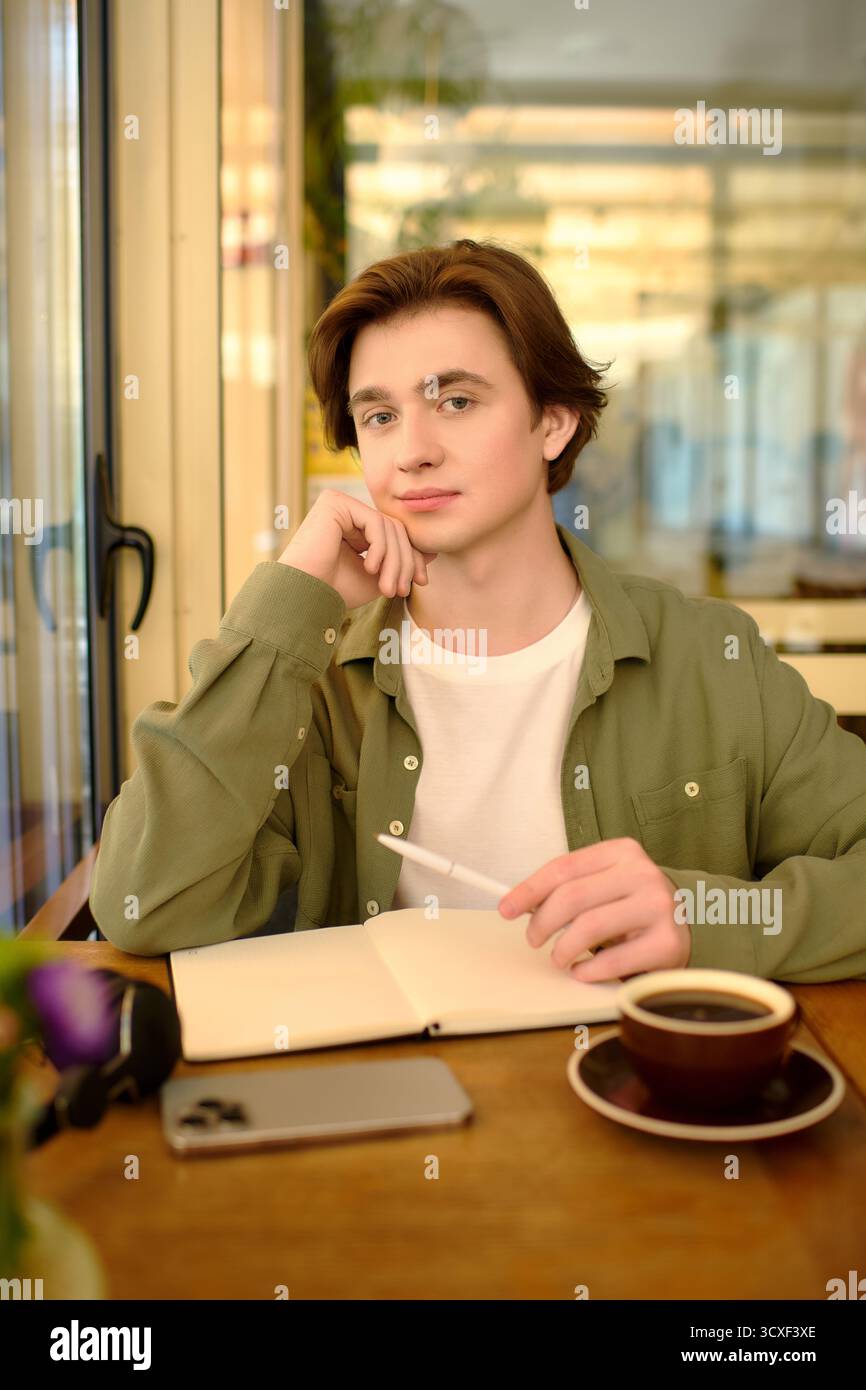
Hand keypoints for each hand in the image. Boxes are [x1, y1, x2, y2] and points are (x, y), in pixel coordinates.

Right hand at [277, 489, 437, 609]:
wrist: (305, 595)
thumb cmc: (335, 589)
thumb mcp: (378, 577)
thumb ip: (401, 563)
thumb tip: (433, 552)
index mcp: (355, 527)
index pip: (395, 535)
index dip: (411, 558)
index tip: (420, 583)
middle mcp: (347, 511)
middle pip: (395, 529)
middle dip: (404, 562)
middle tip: (402, 590)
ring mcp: (340, 504)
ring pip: (388, 527)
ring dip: (394, 561)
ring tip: (387, 587)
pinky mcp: (335, 502)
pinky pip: (374, 521)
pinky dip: (380, 548)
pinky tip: (370, 567)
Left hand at [497, 837, 690, 982]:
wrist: (689, 926)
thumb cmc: (632, 906)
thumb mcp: (604, 885)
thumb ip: (569, 888)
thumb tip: (520, 904)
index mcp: (623, 851)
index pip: (563, 867)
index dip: (528, 890)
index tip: (505, 909)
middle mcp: (643, 873)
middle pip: (572, 896)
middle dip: (542, 923)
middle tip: (533, 939)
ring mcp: (659, 907)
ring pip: (588, 928)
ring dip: (563, 949)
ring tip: (560, 957)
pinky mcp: (668, 943)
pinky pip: (612, 960)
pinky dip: (588, 970)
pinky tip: (583, 970)